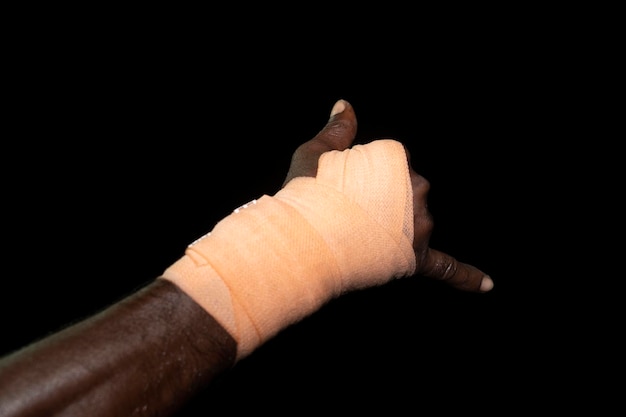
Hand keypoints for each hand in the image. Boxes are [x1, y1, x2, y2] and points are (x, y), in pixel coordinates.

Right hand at [283, 99, 492, 292]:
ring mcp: (420, 226)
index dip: (358, 179)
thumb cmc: (305, 195)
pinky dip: (466, 277)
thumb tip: (345, 105)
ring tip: (357, 236)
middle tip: (344, 214)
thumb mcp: (315, 152)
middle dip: (381, 202)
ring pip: (416, 223)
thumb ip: (338, 129)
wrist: (301, 241)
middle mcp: (417, 188)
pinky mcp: (417, 260)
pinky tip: (487, 285)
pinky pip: (446, 267)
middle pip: (405, 192)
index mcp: (398, 158)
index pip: (387, 166)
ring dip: (396, 228)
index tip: (336, 190)